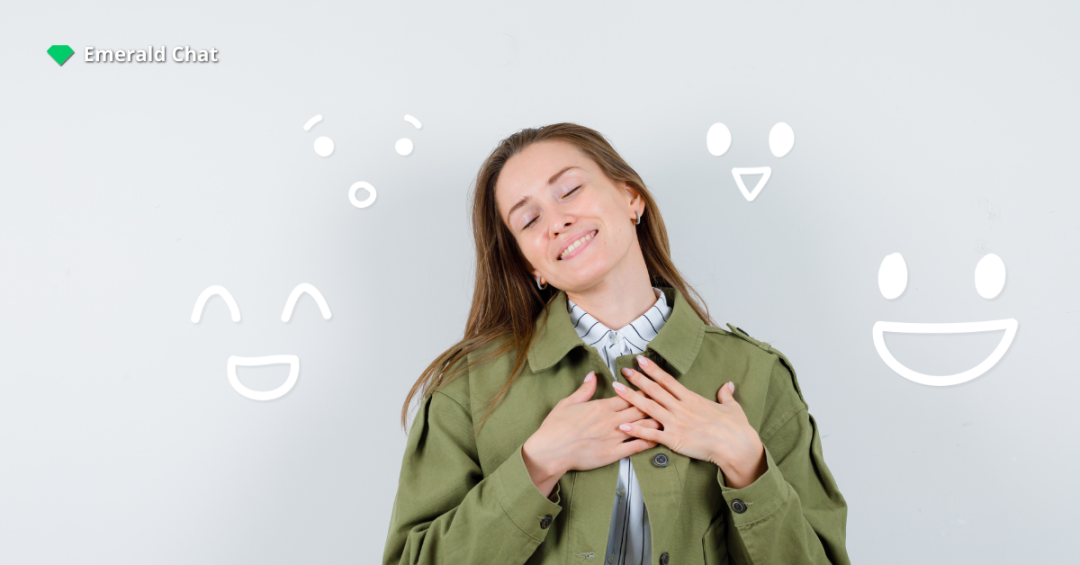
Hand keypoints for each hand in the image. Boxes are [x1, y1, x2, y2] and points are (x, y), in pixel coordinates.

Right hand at [522, 371, 661, 496]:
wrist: (550, 451)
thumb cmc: (556, 427)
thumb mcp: (567, 403)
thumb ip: (584, 389)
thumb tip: (593, 375)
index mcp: (601, 406)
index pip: (627, 395)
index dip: (640, 391)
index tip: (649, 387)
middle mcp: (611, 420)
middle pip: (639, 408)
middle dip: (653, 404)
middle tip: (665, 401)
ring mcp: (614, 437)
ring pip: (642, 426)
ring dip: (655, 421)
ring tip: (667, 417)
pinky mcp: (613, 453)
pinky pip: (636, 446)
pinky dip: (649, 441)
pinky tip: (659, 439)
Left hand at [613, 356, 766, 489]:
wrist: (736, 446)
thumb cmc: (736, 428)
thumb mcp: (732, 407)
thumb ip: (726, 395)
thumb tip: (728, 385)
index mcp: (692, 399)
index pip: (668, 380)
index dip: (653, 370)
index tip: (641, 360)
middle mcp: (681, 408)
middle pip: (654, 390)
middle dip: (637, 379)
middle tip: (624, 370)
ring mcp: (676, 423)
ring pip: (649, 407)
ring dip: (631, 397)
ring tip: (617, 389)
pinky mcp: (674, 439)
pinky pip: (651, 434)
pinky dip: (636, 430)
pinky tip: (622, 426)